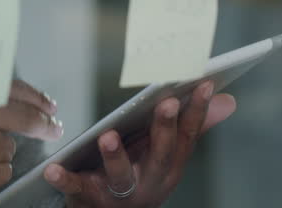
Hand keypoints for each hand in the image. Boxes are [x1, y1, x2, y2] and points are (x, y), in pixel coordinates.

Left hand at [43, 82, 236, 206]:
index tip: (203, 85)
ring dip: (115, 156)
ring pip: (121, 176)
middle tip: (167, 103)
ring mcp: (120, 193)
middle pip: (160, 156)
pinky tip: (53, 169)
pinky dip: (66, 180)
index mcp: (169, 166)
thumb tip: (228, 100)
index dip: (197, 112)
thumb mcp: (166, 153)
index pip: (187, 137)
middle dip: (164, 130)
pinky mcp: (89, 198)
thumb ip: (193, 126)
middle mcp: (150, 181)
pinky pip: (77, 189)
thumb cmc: (140, 175)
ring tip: (108, 135)